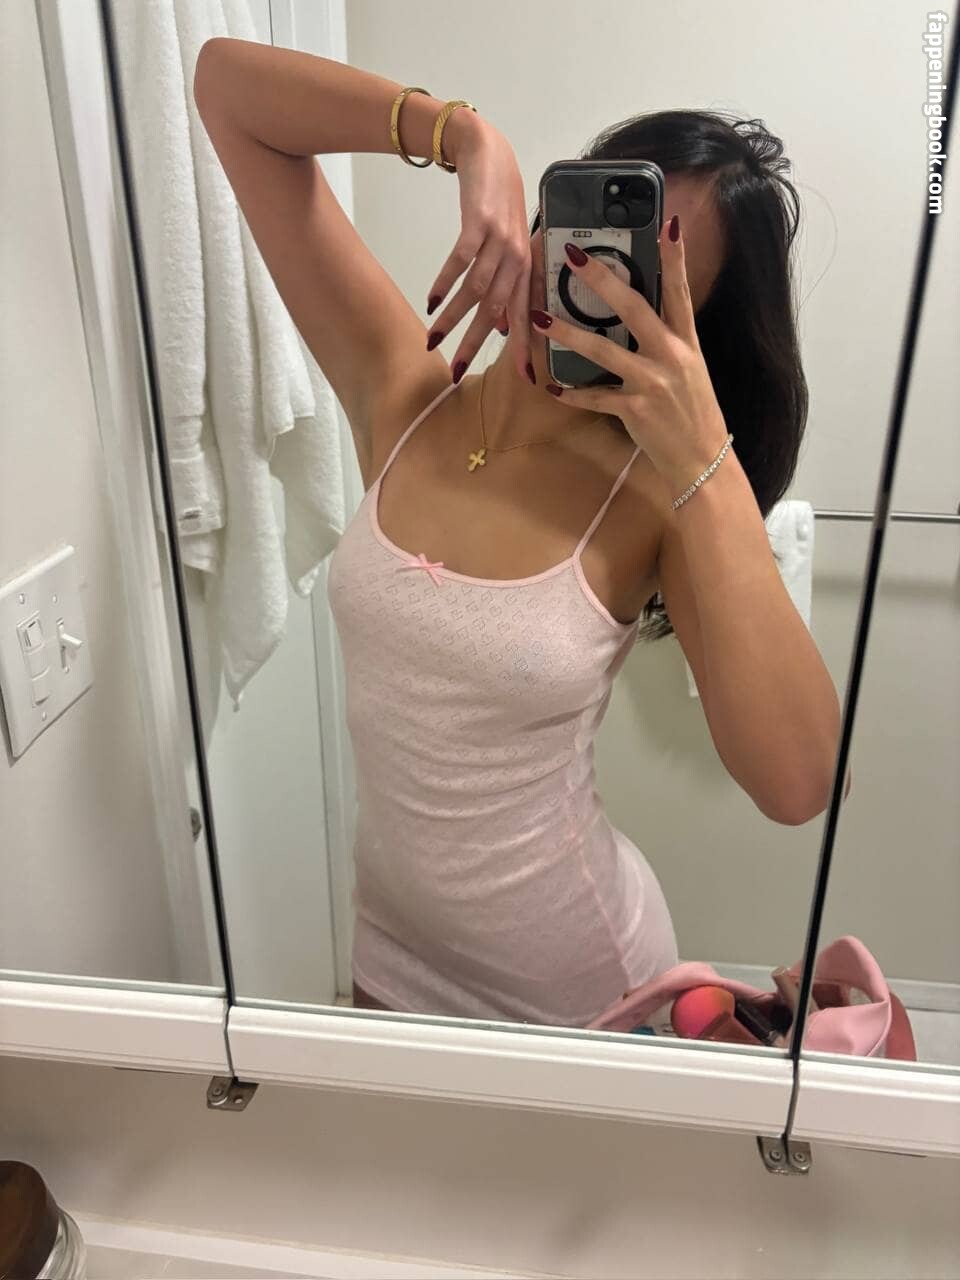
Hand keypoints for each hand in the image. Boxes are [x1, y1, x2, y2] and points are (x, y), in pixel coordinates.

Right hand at [425, 115, 532, 384]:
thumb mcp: (510, 244)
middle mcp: (517, 257)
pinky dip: (444, 283)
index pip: (527, 314)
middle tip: (458, 373)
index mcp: (526, 266)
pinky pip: (460, 262)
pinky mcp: (479, 223)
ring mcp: (499, 240)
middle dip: (475, 344)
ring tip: (432, 341)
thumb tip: (499, 326)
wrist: (487, 151)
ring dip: (450, 319)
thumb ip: (507, 285)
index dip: (525, 347)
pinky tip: (431, 302)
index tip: (526, 380)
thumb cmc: (499, 201)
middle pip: (496, 311)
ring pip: (474, 291)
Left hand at [530, 223, 730, 496]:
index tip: (668, 223)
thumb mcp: (689, 370)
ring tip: (540, 318)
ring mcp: (652, 382)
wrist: (702, 460)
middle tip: (573, 256)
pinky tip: (553, 388)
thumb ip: (666, 342)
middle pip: (634, 308)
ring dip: (568, 333)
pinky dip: (573, 394)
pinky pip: (594, 398)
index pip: (680, 292)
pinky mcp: (635, 409)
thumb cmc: (692, 413)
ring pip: (603, 351)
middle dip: (601, 280)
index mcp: (686, 343)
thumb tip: (639, 317)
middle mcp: (671, 356)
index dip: (674, 258)